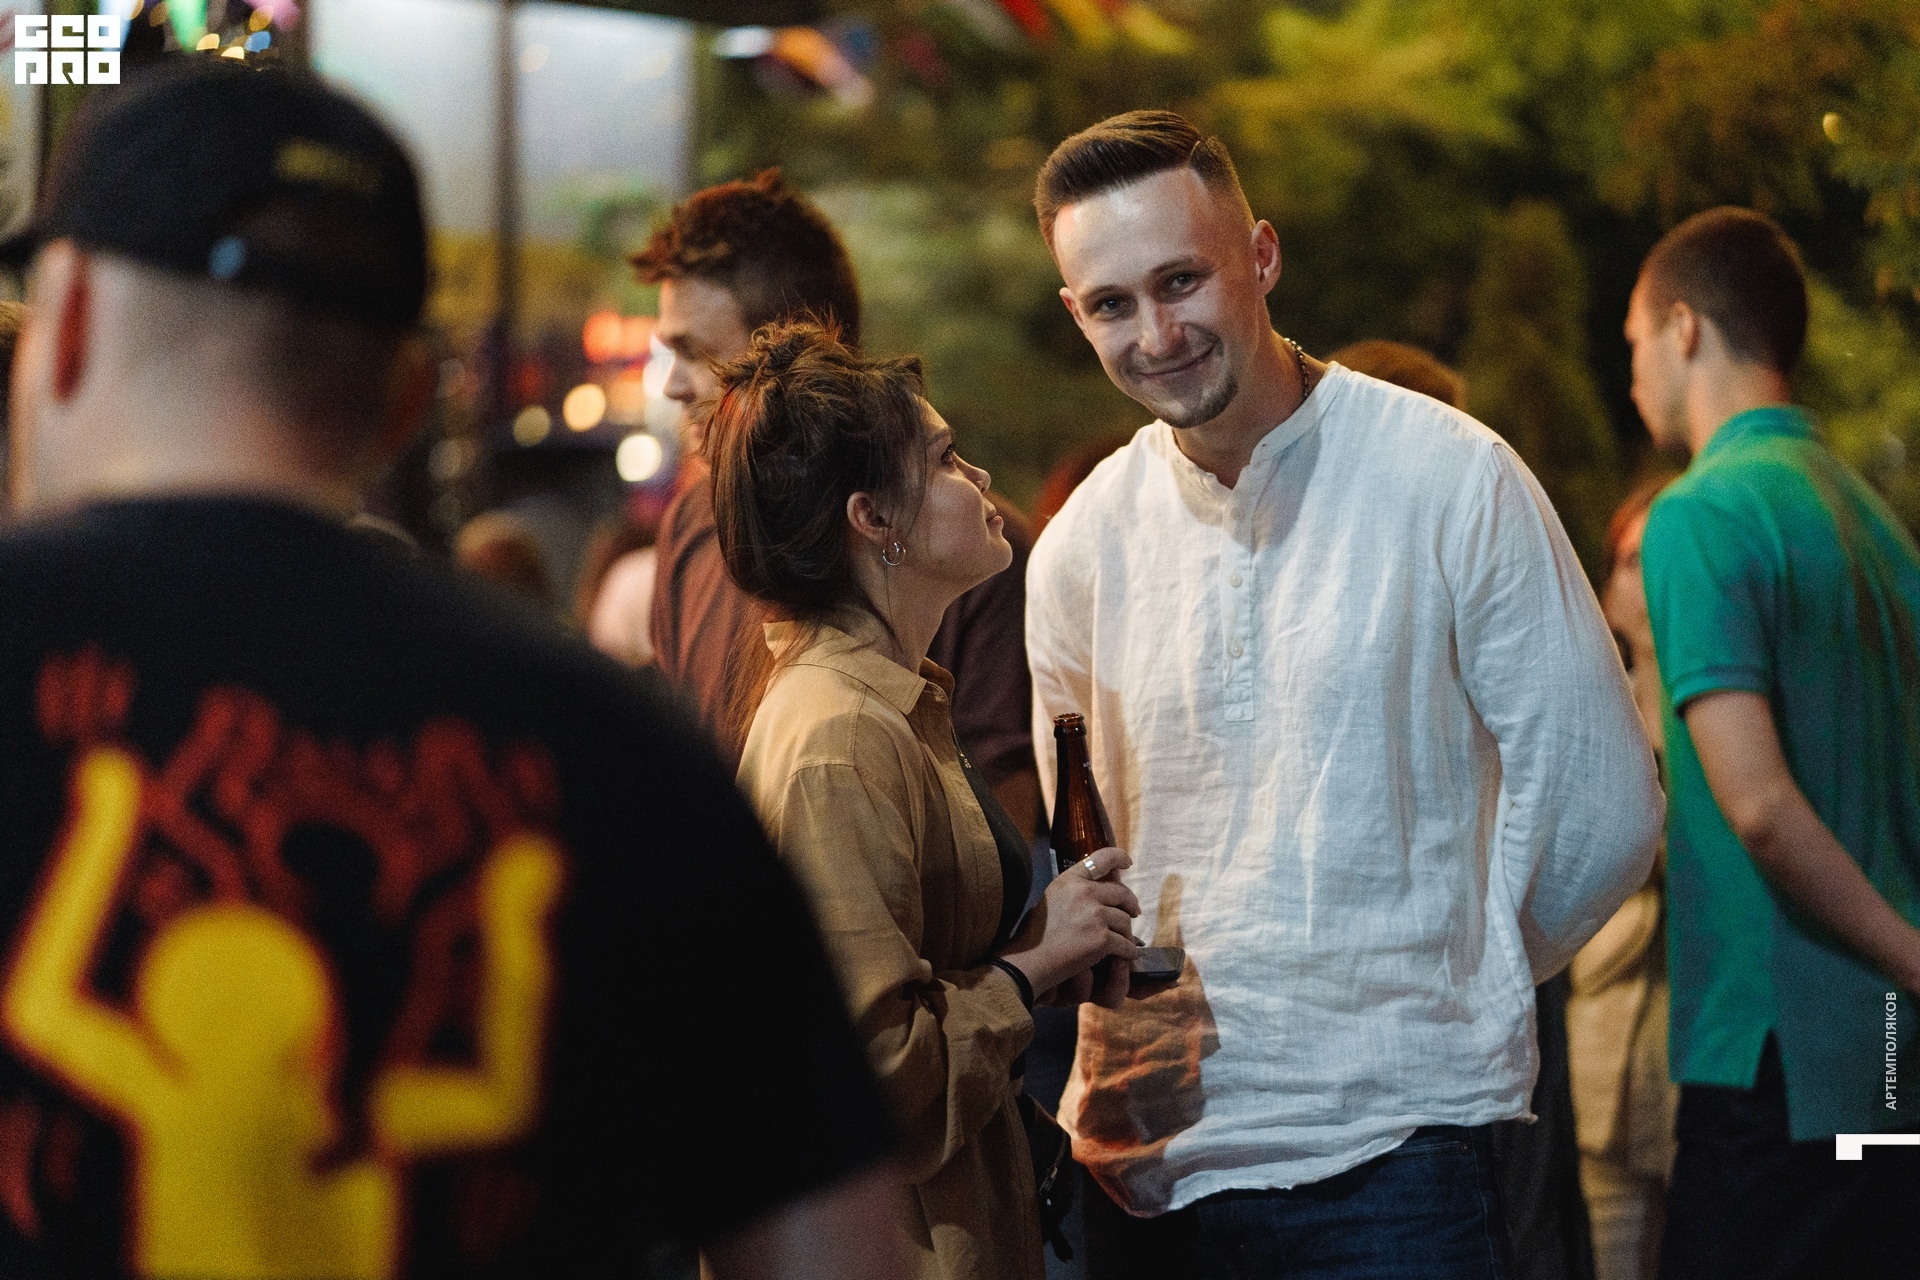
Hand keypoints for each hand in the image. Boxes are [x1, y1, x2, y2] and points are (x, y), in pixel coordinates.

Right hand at [998, 846, 1139, 1003]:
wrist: (1028, 962)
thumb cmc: (1034, 936)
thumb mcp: (1050, 900)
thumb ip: (1073, 893)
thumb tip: (1096, 894)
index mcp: (1069, 881)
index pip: (1101, 859)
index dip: (1118, 857)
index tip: (1128, 862)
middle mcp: (1084, 892)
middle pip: (1121, 892)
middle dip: (1130, 903)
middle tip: (1134, 912)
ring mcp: (1094, 915)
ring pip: (1125, 920)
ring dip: (1126, 933)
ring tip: (1123, 941)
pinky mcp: (1102, 938)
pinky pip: (1126, 944)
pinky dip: (1128, 952)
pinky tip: (1126, 956)